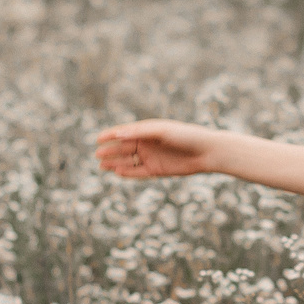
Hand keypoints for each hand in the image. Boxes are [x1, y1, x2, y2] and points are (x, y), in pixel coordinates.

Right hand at [94, 119, 216, 179]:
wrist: (206, 152)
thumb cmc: (185, 136)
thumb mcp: (161, 131)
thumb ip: (139, 132)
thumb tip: (118, 134)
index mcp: (147, 130)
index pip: (124, 132)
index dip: (110, 135)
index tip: (98, 139)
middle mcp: (147, 143)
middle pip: (124, 147)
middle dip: (110, 151)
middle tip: (97, 155)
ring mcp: (151, 157)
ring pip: (129, 161)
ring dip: (115, 163)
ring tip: (102, 166)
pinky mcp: (157, 170)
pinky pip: (138, 172)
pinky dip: (128, 172)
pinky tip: (117, 172)